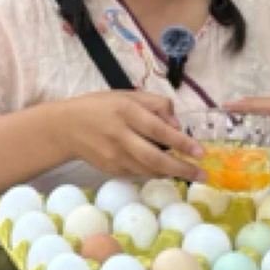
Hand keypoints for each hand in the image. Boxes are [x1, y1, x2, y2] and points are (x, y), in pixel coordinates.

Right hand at [50, 91, 201, 180]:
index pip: (157, 129)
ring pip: (149, 170)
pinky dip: (155, 172)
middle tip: (202, 174)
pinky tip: (166, 169)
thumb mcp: (127, 95)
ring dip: (171, 172)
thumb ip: (155, 105)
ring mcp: (114, 156)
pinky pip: (139, 173)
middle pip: (154, 157)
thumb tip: (177, 125)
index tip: (200, 151)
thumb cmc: (101, 107)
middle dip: (181, 168)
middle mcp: (119, 135)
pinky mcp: (111, 170)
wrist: (66, 127)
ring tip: (189, 172)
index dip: (180, 142)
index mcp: (125, 111)